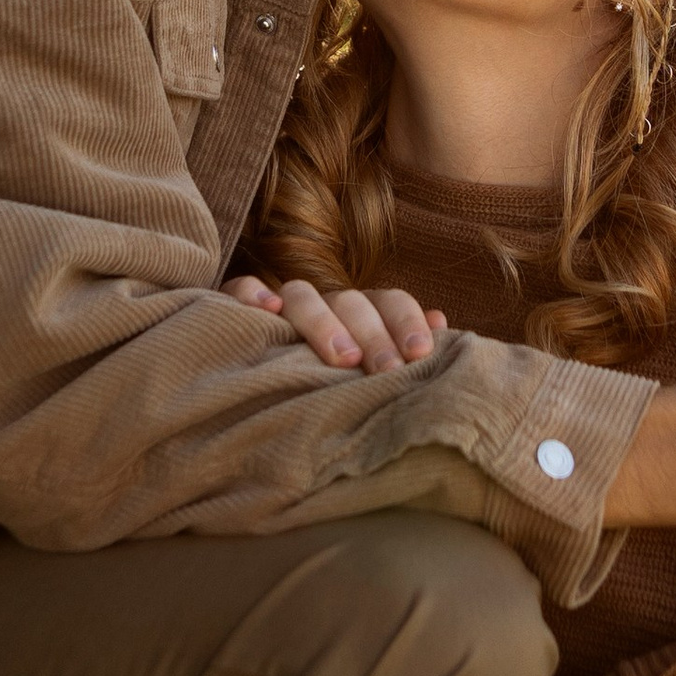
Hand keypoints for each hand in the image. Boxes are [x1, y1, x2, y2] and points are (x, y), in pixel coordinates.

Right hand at [224, 273, 449, 372]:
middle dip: (373, 335)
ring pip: (302, 294)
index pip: (389, 301)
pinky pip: (240, 288)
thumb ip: (403, 345)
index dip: (406, 322)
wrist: (256, 386)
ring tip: (341, 358)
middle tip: (386, 372)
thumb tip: (441, 323)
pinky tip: (268, 311)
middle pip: (350, 301)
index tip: (420, 355)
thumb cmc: (330, 380)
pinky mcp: (235, 307)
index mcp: (360, 312)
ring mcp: (281, 302)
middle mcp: (324, 302)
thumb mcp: (370, 367)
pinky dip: (253, 294)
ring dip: (324, 322)